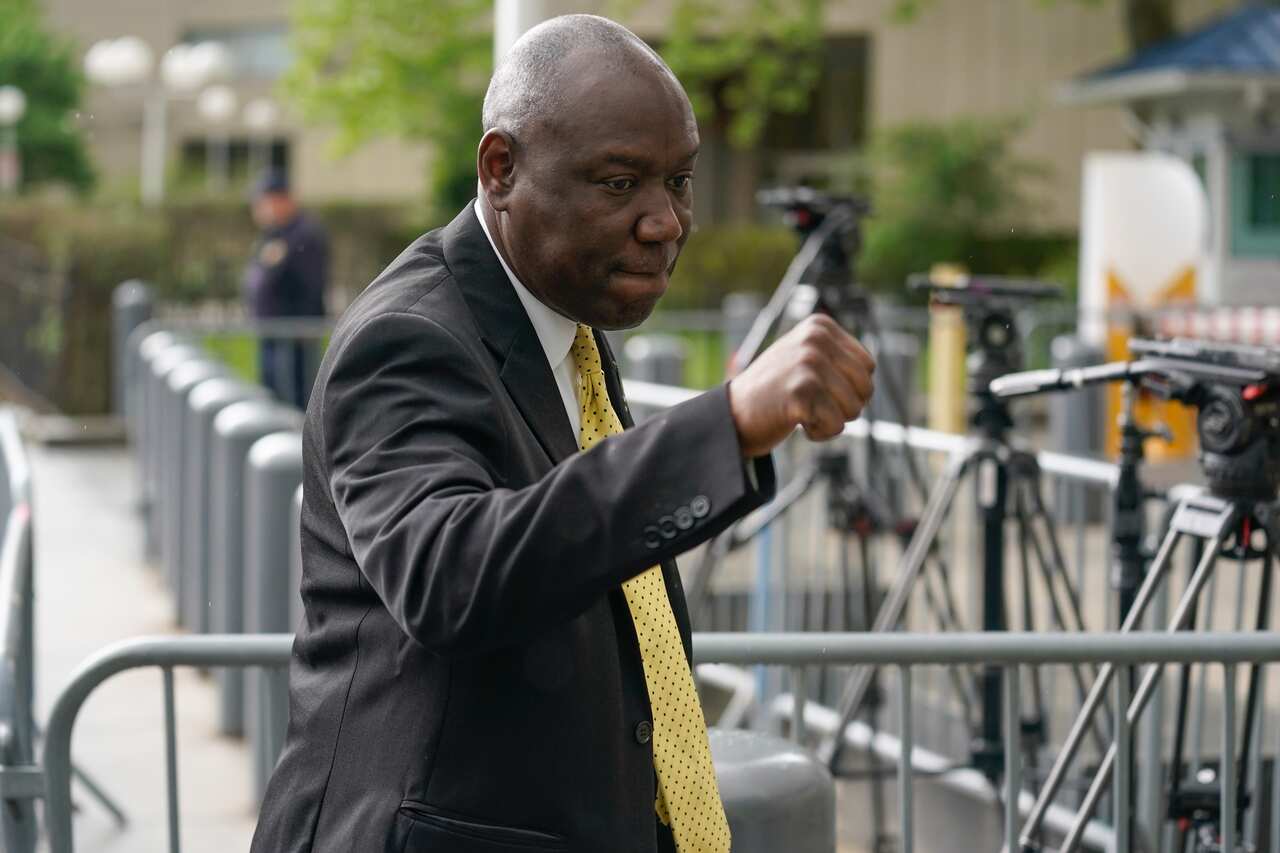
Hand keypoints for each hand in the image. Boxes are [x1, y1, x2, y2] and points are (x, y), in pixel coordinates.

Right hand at [727, 315, 875, 457]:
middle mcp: (815, 340)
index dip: (849, 387)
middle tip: (811, 403)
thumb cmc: (772, 391)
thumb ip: (836, 356)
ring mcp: (808, 365)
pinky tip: (795, 421)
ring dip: (830, 420)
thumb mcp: (804, 356)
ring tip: (801, 410)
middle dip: (843, 405)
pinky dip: (819, 432)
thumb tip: (870, 368)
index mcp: (820, 327)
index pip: (867, 366)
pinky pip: (836, 426)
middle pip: (865, 388)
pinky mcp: (802, 392)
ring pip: (853, 409)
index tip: (818, 389)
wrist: (732, 413)